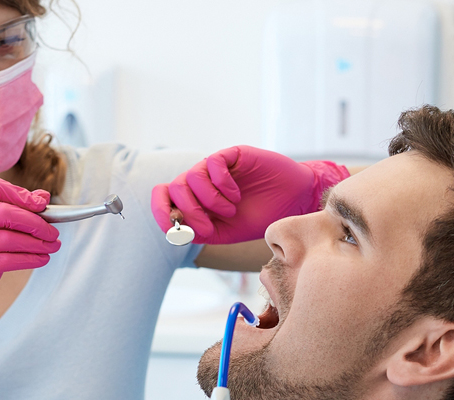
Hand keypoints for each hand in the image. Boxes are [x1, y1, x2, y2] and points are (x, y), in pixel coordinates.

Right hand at [0, 175, 60, 368]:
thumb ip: (11, 217)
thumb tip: (42, 198)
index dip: (19, 193)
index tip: (40, 204)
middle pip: (3, 211)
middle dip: (35, 222)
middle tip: (52, 232)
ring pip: (8, 237)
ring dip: (37, 243)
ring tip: (51, 247)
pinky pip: (6, 260)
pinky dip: (29, 259)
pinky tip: (40, 260)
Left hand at [152, 145, 348, 243]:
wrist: (292, 203)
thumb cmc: (258, 217)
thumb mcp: (225, 233)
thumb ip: (199, 231)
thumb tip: (174, 228)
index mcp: (195, 200)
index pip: (163, 196)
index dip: (161, 211)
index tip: (174, 227)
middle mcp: (202, 182)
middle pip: (175, 187)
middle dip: (189, 211)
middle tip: (210, 225)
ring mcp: (216, 168)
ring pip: (191, 176)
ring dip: (209, 200)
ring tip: (231, 209)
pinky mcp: (232, 155)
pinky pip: (213, 163)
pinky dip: (221, 184)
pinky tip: (235, 195)